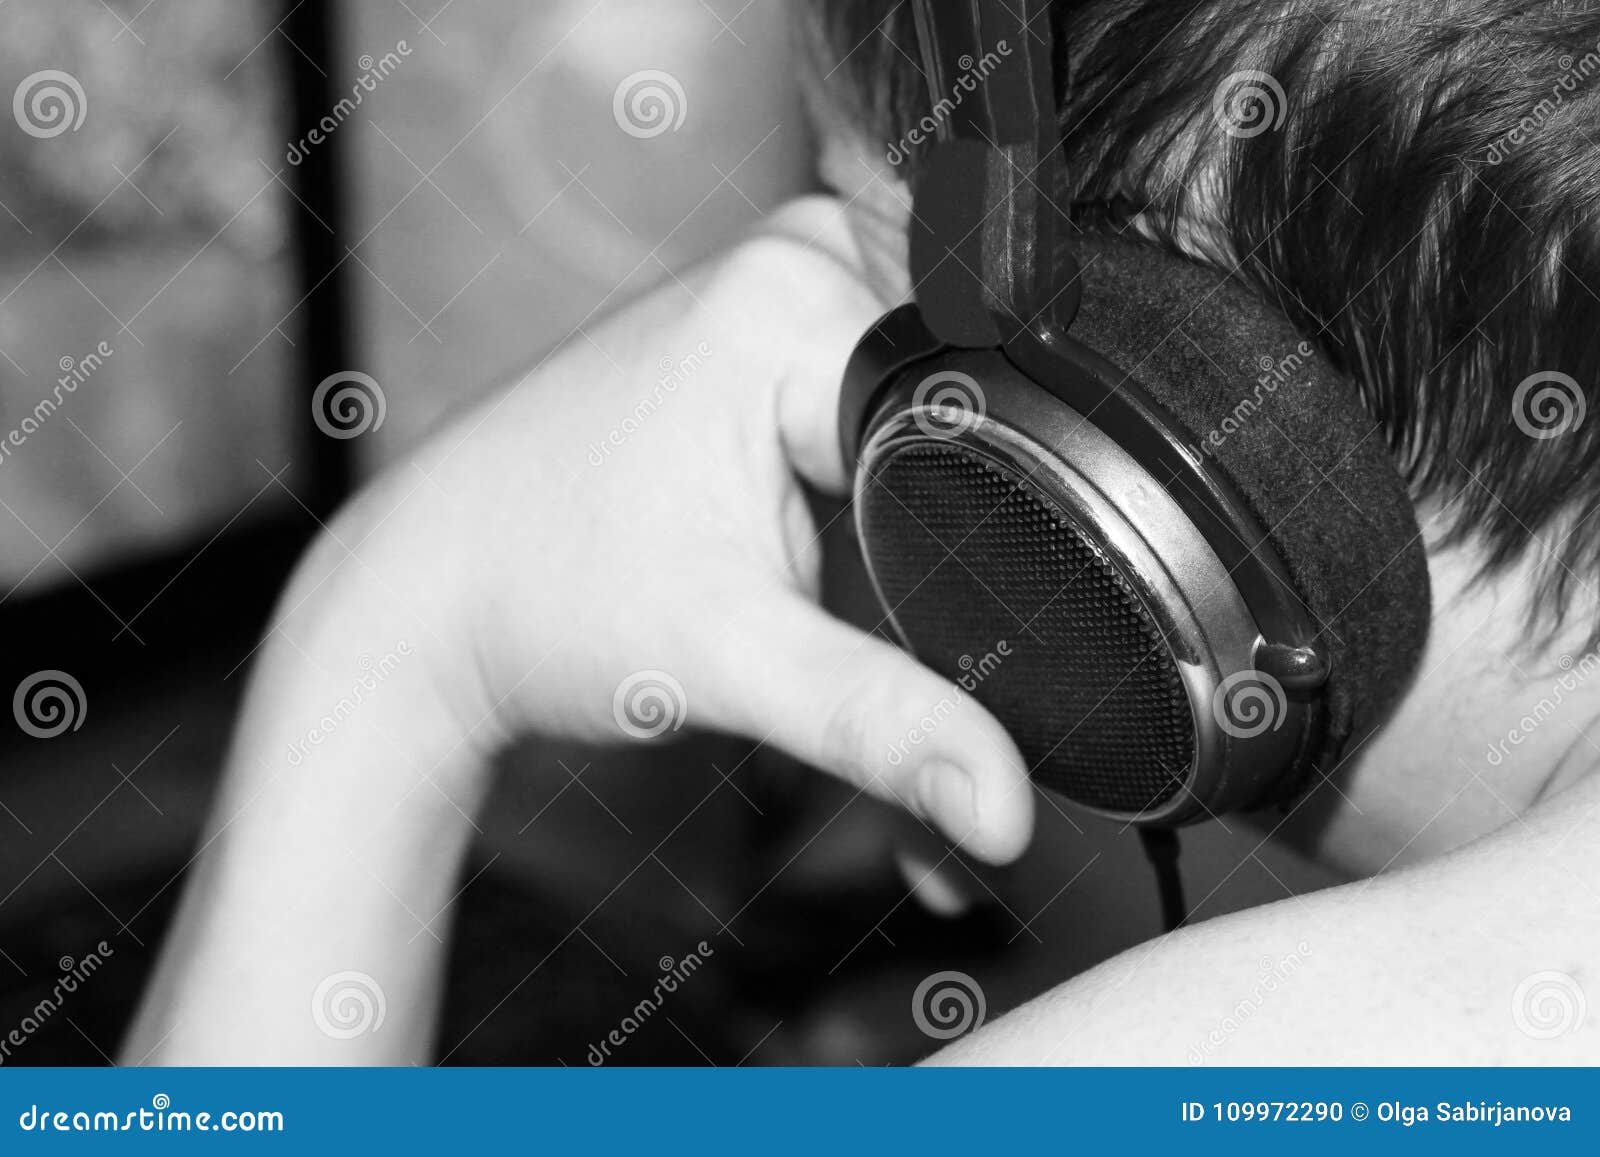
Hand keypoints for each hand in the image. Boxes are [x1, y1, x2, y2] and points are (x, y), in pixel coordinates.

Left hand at [333, 195, 1035, 861]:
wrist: (434, 592)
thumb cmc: (542, 598)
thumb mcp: (733, 662)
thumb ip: (884, 726)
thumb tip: (1004, 806)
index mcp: (789, 299)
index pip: (977, 420)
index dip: (975, 545)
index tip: (922, 623)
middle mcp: (789, 261)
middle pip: (963, 422)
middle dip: (949, 546)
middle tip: (850, 613)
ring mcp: (774, 289)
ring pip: (927, 424)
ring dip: (914, 527)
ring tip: (809, 589)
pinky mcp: (760, 335)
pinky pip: (871, 410)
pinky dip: (873, 498)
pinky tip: (827, 558)